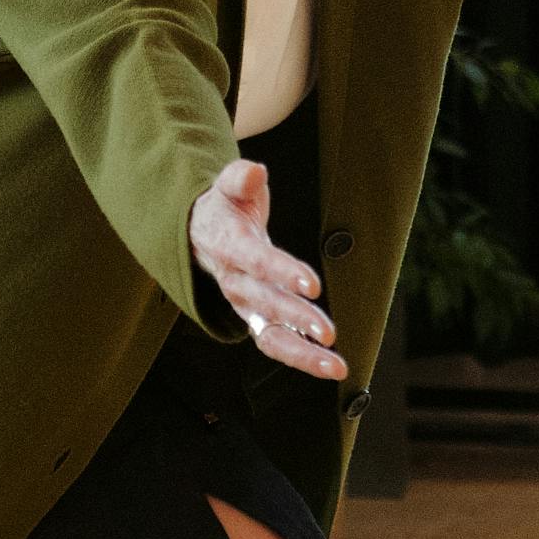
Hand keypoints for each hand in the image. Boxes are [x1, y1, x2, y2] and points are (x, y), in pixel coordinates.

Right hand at [190, 159, 343, 378]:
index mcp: (229, 246)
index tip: (313, 285)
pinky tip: (331, 366)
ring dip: (302, 354)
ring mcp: (245, 306)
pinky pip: (278, 344)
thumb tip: (254, 171)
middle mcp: (235, 282)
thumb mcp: (228, 186)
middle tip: (329, 333)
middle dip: (298, 319)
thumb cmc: (225, 208)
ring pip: (270, 336)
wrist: (202, 236)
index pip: (256, 261)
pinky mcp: (257, 319)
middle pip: (266, 304)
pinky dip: (302, 357)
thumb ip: (239, 178)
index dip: (282, 272)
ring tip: (336, 367)